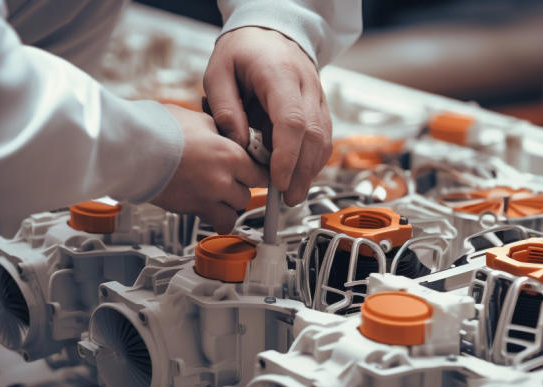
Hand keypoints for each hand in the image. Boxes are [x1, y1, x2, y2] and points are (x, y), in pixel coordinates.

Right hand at [151, 104, 268, 233]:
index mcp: (229, 153)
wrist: (131, 146)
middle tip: (231, 180)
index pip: (261, 171)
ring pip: (235, 211)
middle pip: (248, 193)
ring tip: (218, 194)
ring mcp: (208, 197)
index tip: (256, 172)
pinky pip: (216, 222)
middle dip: (241, 187)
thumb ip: (220, 131)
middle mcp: (223, 179)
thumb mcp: (200, 119)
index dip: (259, 171)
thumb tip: (229, 136)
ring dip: (229, 204)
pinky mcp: (191, 209)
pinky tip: (210, 209)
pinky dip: (216, 218)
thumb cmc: (158, 128)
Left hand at [204, 27, 331, 205]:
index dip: (287, 155)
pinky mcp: (319, 107)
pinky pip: (323, 137)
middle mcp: (305, 85)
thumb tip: (236, 145)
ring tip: (292, 194)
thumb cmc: (242, 52)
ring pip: (323, 139)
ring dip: (310, 170)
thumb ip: (224, 108)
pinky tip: (300, 177)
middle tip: (286, 199)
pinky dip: (313, 160)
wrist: (269, 32)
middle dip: (301, 172)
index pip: (292, 121)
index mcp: (279, 74)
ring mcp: (317, 96)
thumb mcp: (218, 72)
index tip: (277, 180)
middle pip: (313, 135)